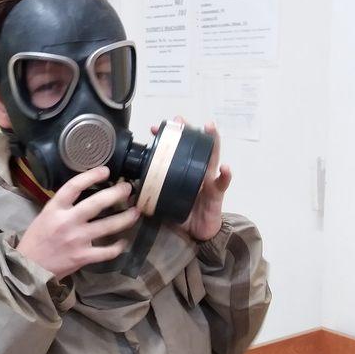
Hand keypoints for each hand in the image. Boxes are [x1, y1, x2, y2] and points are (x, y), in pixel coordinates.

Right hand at [17, 166, 139, 279]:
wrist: (29, 268)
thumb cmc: (37, 240)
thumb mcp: (45, 216)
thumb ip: (63, 206)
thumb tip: (85, 194)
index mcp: (55, 209)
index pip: (74, 186)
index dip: (92, 176)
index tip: (105, 171)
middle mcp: (67, 222)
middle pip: (97, 203)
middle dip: (117, 193)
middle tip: (128, 188)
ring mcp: (77, 240)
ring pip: (108, 226)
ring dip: (125, 218)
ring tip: (136, 212)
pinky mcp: (83, 257)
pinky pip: (107, 251)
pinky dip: (118, 246)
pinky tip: (123, 241)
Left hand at [151, 117, 230, 240]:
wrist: (197, 234)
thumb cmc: (183, 215)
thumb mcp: (164, 204)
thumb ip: (149, 198)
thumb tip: (128, 194)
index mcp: (184, 173)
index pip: (175, 151)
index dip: (166, 139)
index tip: (154, 129)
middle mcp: (197, 172)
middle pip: (194, 146)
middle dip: (188, 131)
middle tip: (179, 119)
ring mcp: (209, 180)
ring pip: (212, 156)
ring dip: (212, 140)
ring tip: (209, 127)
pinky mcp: (217, 194)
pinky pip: (223, 183)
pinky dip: (225, 175)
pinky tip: (225, 168)